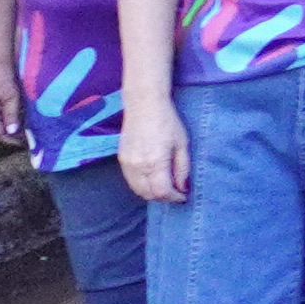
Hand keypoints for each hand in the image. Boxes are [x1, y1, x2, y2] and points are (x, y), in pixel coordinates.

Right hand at [120, 92, 189, 208]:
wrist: (144, 105)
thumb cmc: (168, 122)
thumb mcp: (182, 144)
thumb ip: (182, 168)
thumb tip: (183, 188)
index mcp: (155, 162)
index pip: (162, 192)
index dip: (174, 197)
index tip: (183, 196)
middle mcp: (138, 166)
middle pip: (148, 194)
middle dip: (163, 197)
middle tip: (175, 192)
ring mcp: (127, 164)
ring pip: (137, 190)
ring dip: (151, 193)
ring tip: (165, 186)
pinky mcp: (121, 159)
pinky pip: (130, 181)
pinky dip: (141, 185)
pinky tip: (152, 179)